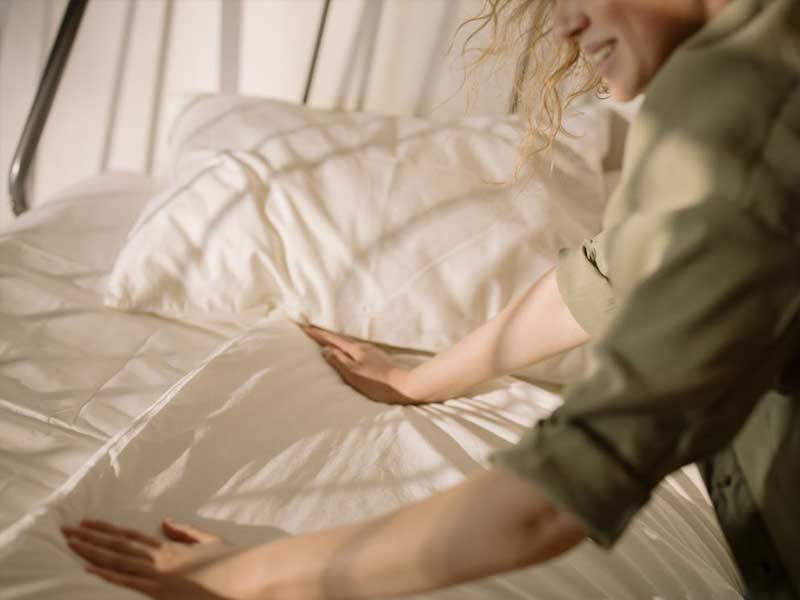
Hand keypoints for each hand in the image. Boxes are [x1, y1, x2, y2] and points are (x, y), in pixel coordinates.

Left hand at [62, 518, 236, 598]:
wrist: (243, 575)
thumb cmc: (230, 563)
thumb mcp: (208, 542)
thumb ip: (185, 532)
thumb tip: (165, 521)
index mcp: (169, 548)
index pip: (131, 537)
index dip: (108, 531)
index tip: (88, 524)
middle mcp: (159, 557)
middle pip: (117, 545)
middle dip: (90, 538)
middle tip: (65, 530)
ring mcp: (158, 572)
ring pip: (118, 559)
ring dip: (91, 551)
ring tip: (70, 543)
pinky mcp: (160, 588)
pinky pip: (127, 580)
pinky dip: (107, 573)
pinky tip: (88, 568)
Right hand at [300, 323, 421, 404]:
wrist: (406, 386)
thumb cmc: (378, 383)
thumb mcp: (354, 374)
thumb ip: (338, 361)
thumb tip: (325, 350)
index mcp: (355, 349)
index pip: (331, 338)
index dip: (316, 333)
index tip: (303, 327)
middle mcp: (363, 346)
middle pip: (339, 337)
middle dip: (323, 333)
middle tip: (309, 329)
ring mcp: (371, 351)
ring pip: (347, 342)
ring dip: (334, 339)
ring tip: (323, 338)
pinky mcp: (376, 358)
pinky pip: (354, 348)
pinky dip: (344, 346)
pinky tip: (345, 350)